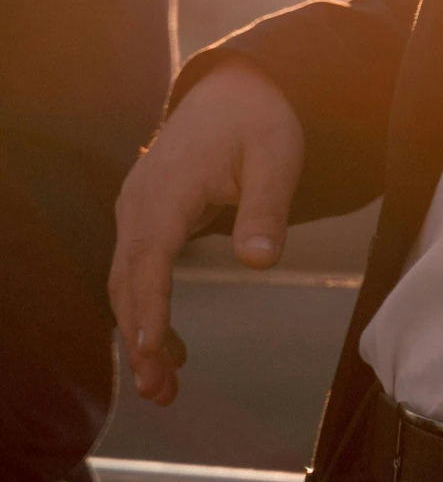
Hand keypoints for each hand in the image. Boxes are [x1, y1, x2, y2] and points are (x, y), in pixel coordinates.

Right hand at [111, 61, 304, 405]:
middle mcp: (139, 202)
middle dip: (140, 339)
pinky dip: (145, 311)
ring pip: (126, 282)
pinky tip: (168, 348)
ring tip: (163, 388)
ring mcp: (135, 210)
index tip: (152, 350)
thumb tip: (260, 261)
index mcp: (167, 187)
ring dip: (140, 334)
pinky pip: (135, 271)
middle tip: (162, 392)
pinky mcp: (143, 218)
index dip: (151, 306)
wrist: (235, 89)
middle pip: (128, 280)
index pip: (150, 257)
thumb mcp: (276, 156)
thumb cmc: (257, 121)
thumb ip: (267, 209)